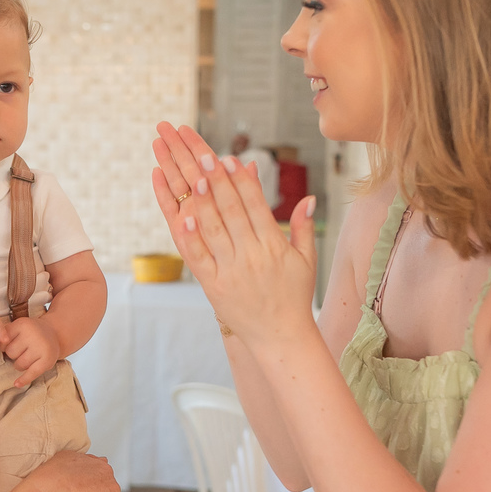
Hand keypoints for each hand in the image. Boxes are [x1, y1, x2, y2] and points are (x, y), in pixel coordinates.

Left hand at [1, 316, 60, 387]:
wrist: (54, 333)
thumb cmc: (31, 332)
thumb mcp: (19, 326)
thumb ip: (4, 334)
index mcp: (22, 324)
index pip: (3, 341)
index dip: (3, 346)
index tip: (8, 345)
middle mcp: (32, 334)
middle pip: (10, 353)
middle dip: (13, 354)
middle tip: (22, 350)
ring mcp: (41, 347)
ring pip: (19, 364)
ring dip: (20, 364)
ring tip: (28, 357)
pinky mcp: (47, 360)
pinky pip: (32, 373)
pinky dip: (24, 380)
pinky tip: (17, 384)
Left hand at [151, 121, 318, 348]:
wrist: (281, 337)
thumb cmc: (294, 296)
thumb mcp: (306, 260)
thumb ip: (304, 227)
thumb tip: (308, 197)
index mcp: (274, 246)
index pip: (255, 205)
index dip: (242, 180)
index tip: (230, 158)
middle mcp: (252, 256)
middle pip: (231, 210)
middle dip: (217, 180)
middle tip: (203, 154)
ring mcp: (231, 271)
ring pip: (213, 229)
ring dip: (201, 200)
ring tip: (190, 174)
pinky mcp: (213, 287)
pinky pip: (199, 259)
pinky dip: (190, 238)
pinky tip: (181, 217)